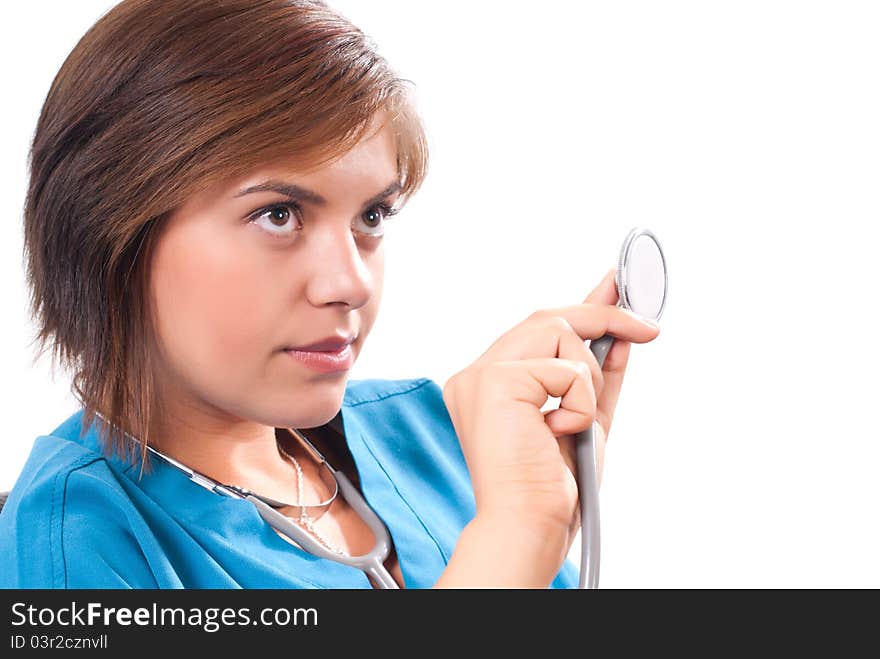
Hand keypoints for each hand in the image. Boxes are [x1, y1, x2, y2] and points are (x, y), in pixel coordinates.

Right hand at [442, 267, 660, 543]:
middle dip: (604, 317)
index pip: (537, 328)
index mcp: (490, 383)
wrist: (529, 525)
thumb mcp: (587, 417)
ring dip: (588, 379)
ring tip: (573, 422)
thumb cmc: (551, 485)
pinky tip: (558, 432)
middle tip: (648, 328)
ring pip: (558, 332)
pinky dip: (580, 402)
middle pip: (546, 318)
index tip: (617, 287)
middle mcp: (475, 374)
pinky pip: (565, 369)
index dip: (583, 306)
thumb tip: (620, 331)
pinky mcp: (494, 382)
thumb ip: (599, 373)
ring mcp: (480, 375)